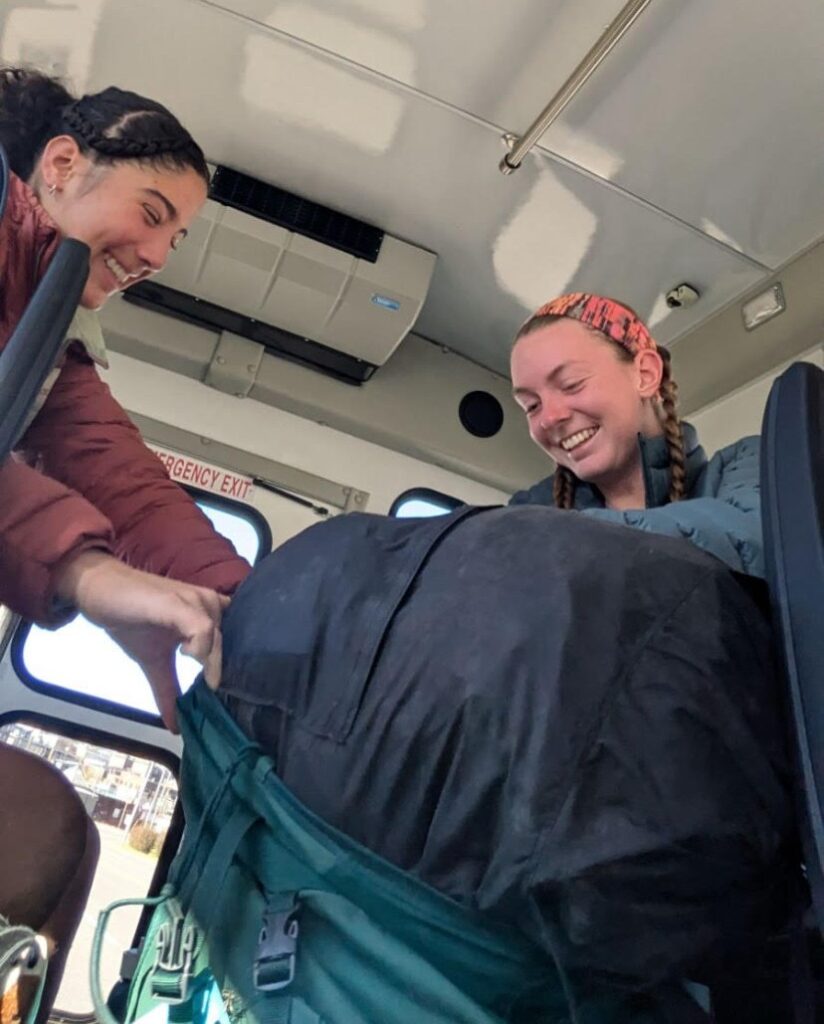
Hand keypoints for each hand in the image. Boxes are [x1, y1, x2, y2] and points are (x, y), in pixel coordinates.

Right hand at [54, 551, 228, 730]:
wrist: (98, 589)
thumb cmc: (130, 620)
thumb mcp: (153, 661)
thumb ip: (167, 690)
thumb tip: (174, 727)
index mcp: (207, 615)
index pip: (236, 640)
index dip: (235, 667)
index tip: (229, 695)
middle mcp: (207, 604)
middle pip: (231, 641)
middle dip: (225, 670)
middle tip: (217, 695)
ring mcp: (193, 601)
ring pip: (219, 635)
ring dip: (214, 661)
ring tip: (207, 681)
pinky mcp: (176, 602)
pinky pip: (201, 626)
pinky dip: (201, 646)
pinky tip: (189, 656)